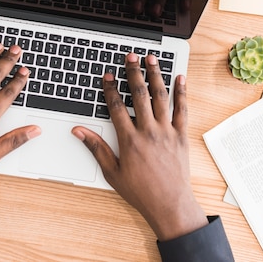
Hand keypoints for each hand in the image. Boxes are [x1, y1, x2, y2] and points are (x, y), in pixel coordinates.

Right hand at [72, 53, 206, 240]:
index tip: (108, 76)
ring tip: (152, 59)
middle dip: (133, 73)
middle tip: (130, 57)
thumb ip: (96, 148)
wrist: (170, 204)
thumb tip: (80, 132)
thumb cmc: (141, 191)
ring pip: (161, 97)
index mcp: (130, 140)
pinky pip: (182, 110)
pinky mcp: (181, 136)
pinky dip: (182, 93)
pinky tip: (180, 78)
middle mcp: (149, 132)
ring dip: (156, 75)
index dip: (110, 89)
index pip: (117, 107)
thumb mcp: (112, 172)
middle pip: (139, 95)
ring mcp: (167, 132)